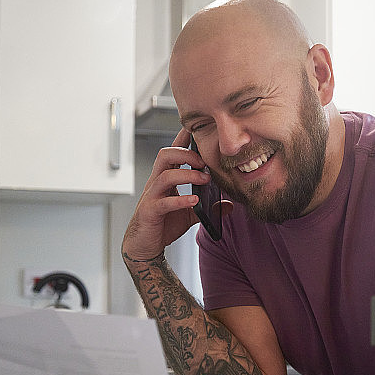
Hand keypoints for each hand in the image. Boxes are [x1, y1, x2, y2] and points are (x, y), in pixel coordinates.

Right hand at [122, 128, 208, 261]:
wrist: (144, 246)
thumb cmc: (163, 224)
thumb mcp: (190, 214)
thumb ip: (208, 207)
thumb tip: (230, 205)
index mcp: (165, 178)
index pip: (173, 152)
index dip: (182, 138)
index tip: (196, 128)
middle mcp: (156, 183)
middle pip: (165, 155)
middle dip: (186, 153)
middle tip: (204, 162)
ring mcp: (152, 196)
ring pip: (164, 176)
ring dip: (187, 175)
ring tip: (204, 179)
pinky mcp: (150, 212)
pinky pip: (163, 202)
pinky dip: (180, 200)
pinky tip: (194, 201)